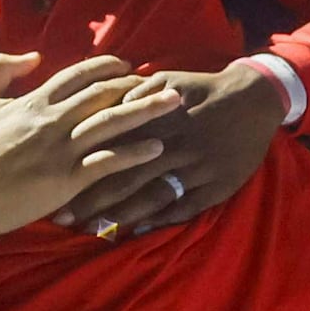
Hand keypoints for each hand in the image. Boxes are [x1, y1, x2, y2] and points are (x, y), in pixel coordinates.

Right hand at [0, 52, 183, 239]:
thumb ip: (0, 71)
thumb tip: (32, 55)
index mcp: (34, 101)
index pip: (78, 74)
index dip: (106, 67)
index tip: (127, 66)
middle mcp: (53, 119)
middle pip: (104, 93)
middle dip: (137, 85)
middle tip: (164, 83)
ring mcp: (62, 149)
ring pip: (112, 122)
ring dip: (147, 110)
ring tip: (175, 104)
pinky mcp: (66, 179)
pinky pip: (108, 161)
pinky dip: (135, 153)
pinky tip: (158, 150)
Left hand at [53, 61, 282, 240]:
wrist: (255, 98)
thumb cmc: (201, 90)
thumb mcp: (167, 80)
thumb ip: (134, 92)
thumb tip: (102, 101)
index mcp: (158, 118)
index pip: (112, 144)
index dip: (82, 164)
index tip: (54, 180)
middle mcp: (173, 145)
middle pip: (125, 176)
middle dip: (92, 199)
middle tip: (61, 217)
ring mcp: (195, 168)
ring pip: (151, 195)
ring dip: (119, 214)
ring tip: (91, 230)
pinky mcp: (215, 185)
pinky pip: (183, 207)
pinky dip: (158, 219)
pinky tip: (135, 230)